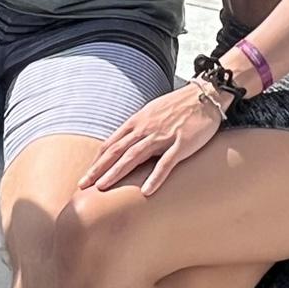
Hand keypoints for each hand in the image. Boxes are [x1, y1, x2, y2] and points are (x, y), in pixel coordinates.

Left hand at [78, 83, 224, 195]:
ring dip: (117, 172)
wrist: (205, 95)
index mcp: (138, 121)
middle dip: (99, 169)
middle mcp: (146, 128)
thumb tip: (124, 144)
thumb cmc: (178, 106)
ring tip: (103, 188)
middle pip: (117, 150)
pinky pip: (167, 162)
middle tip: (83, 185)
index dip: (98, 160)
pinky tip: (146, 191)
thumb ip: (139, 128)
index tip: (87, 175)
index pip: (112, 143)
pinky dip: (156, 177)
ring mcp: (163, 135)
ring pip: (135, 156)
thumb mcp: (153, 113)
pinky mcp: (182, 143)